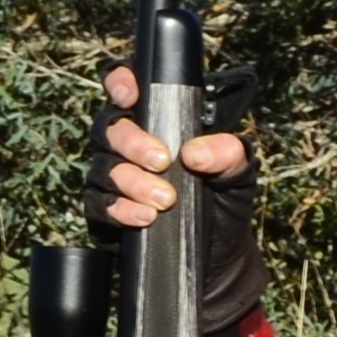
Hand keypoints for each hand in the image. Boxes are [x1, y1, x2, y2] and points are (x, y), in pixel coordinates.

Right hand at [86, 63, 268, 331]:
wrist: (217, 255)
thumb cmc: (224, 202)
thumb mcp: (238, 176)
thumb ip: (228, 154)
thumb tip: (196, 153)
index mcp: (159, 121)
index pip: (128, 88)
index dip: (121, 81)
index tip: (130, 94)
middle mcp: (129, 145)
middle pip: (109, 127)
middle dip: (132, 142)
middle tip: (162, 161)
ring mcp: (113, 177)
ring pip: (101, 167)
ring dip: (131, 182)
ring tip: (164, 200)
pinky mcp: (104, 211)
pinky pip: (97, 203)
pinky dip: (120, 209)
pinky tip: (144, 217)